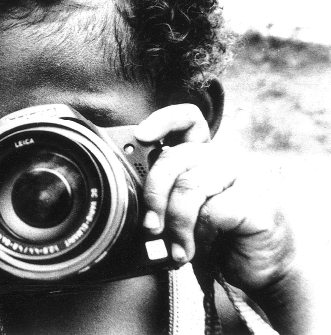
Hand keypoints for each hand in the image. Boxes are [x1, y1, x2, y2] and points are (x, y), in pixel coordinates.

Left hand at [134, 105, 303, 314]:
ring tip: (177, 250)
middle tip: (150, 227)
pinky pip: (213, 212)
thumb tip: (128, 195)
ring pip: (190, 188)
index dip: (162, 121)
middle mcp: (225, 158)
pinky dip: (201, 236)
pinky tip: (203, 248)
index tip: (141, 136)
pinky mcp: (259, 200)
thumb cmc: (218, 238)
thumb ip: (166, 195)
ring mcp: (246, 175)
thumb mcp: (186, 213)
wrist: (263, 269)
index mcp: (205, 156)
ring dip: (176, 225)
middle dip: (154, 195)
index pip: (187, 121)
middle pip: (175, 159)